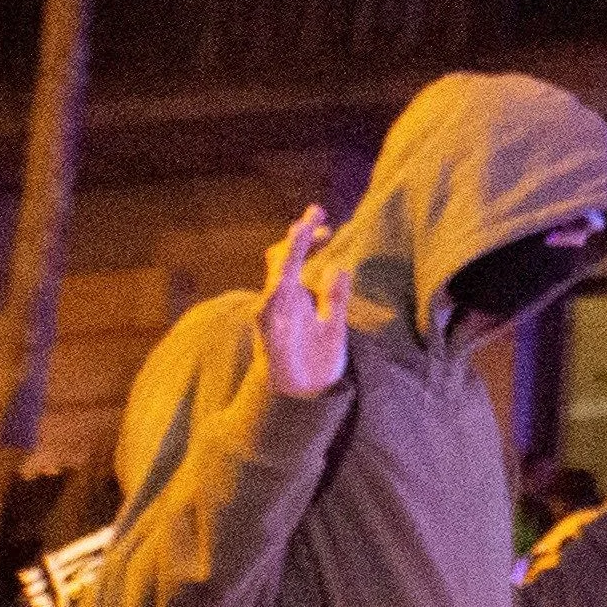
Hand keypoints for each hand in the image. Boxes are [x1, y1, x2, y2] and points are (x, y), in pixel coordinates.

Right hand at [259, 206, 348, 399]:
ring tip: (300, 233)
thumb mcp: (335, 324)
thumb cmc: (318, 359)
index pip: (302, 259)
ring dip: (288, 254)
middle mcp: (284, 298)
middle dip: (299, 236)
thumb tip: (339, 267)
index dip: (312, 240)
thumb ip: (336, 298)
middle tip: (315, 213)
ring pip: (277, 276)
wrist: (307, 393)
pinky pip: (267, 308)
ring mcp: (274, 312)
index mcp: (300, 295)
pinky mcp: (268, 330)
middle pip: (286, 258)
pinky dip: (274, 293)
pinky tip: (284, 279)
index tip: (328, 225)